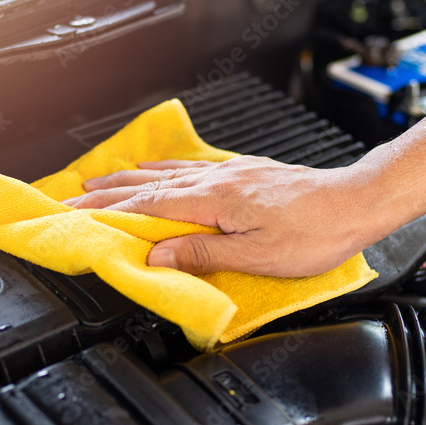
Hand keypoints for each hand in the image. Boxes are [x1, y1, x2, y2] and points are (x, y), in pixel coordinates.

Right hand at [62, 156, 384, 276]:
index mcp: (213, 201)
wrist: (354, 202)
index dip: (107, 211)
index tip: (74, 213)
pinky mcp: (243, 173)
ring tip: (101, 178)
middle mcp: (216, 181)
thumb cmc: (314, 233)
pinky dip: (162, 169)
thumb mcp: (256, 255)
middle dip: (106, 191)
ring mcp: (230, 174)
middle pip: (148, 184)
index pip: (146, 206)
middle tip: (72, 196)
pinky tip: (158, 169)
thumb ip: (203, 253)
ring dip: (129, 177)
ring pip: (166, 173)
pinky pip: (189, 168)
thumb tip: (157, 254)